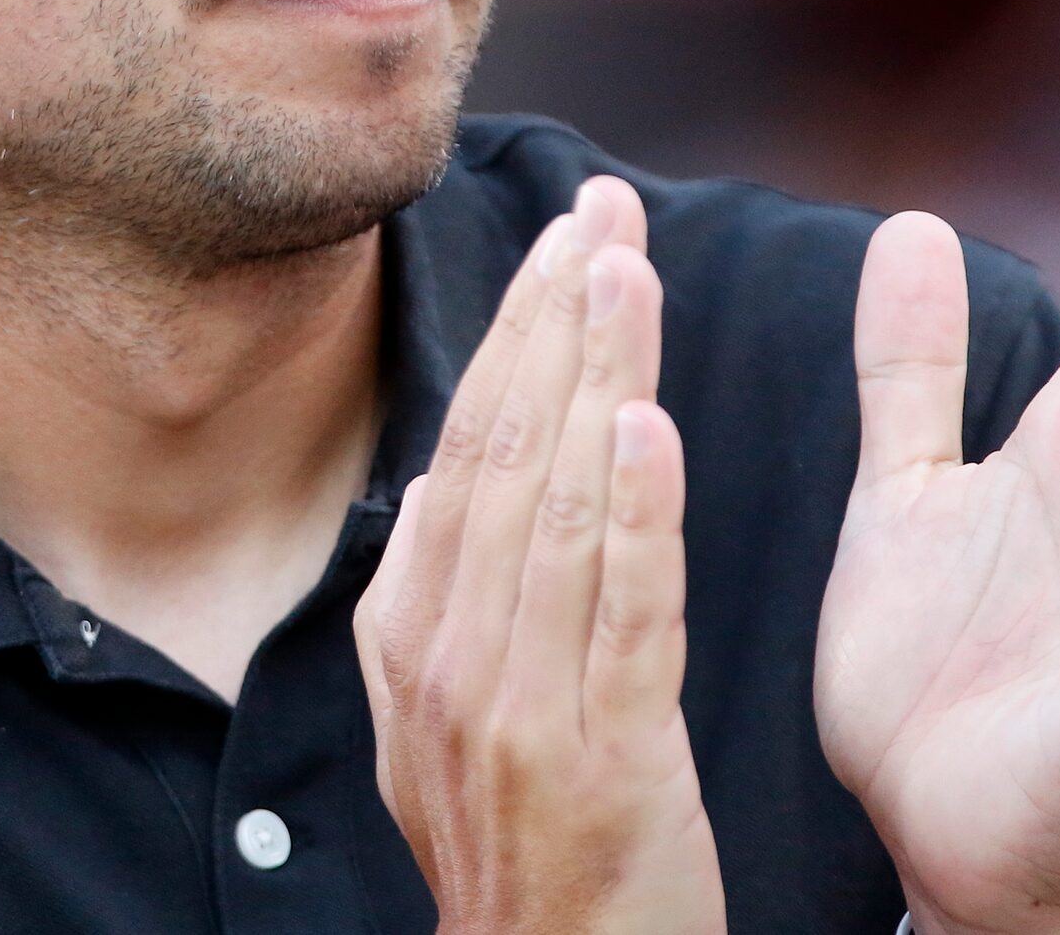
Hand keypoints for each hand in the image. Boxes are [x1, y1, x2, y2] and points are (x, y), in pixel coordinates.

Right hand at [355, 177, 724, 934]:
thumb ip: (443, 599)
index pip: (469, 445)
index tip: (565, 236)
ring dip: (595, 378)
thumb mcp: (440, 719)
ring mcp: (518, 707)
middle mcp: (448, 656)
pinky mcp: (606, 759)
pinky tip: (646, 422)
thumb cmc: (522, 847)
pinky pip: (621, 614)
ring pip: (559, 508)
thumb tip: (448, 472)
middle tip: (602, 210)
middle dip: (556, 320)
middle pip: (506, 452)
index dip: (518, 333)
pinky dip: (633, 513)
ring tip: (626, 272)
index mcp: (413, 632)